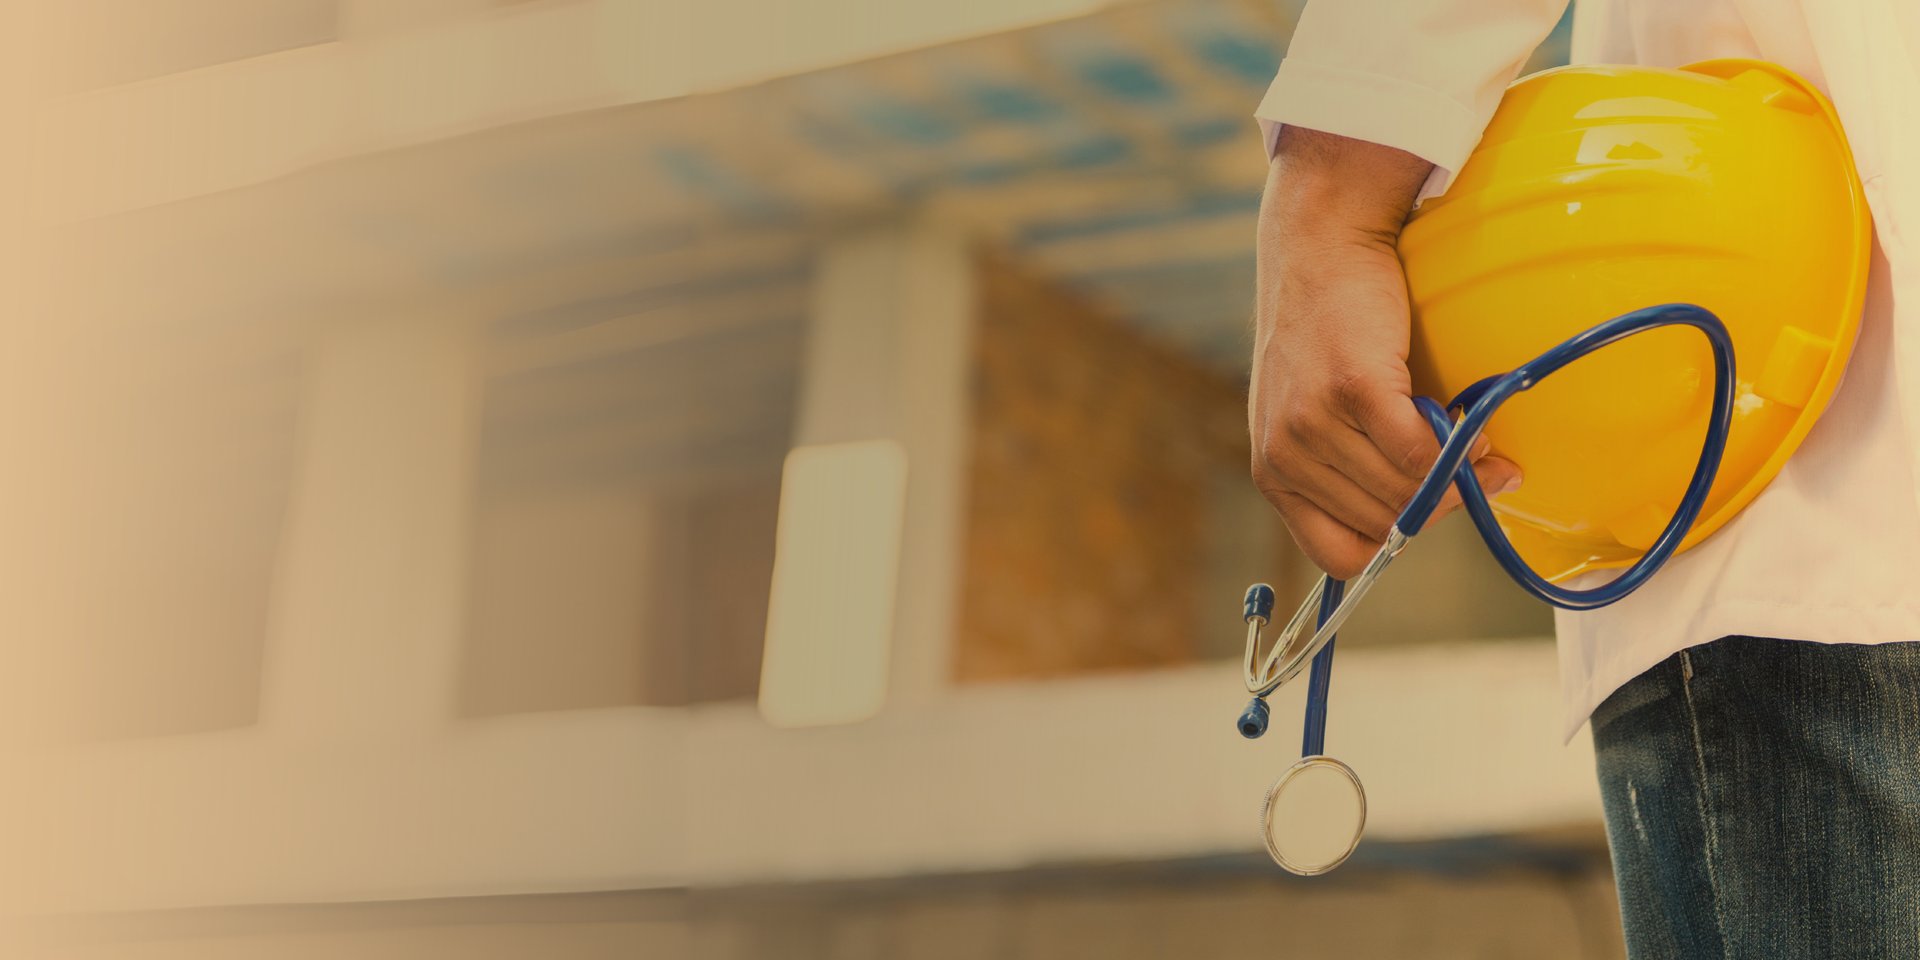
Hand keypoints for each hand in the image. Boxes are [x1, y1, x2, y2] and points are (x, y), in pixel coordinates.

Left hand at [1250, 129, 1519, 578]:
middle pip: (1383, 524)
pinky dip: (1455, 450)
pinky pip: (1417, 452)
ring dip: (1456, 478)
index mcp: (1273, 474)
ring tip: (1477, 448)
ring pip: (1405, 490)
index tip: (1424, 516)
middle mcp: (1284, 457)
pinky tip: (1470, 431)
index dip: (1389, 543)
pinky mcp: (1351, 389)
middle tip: (1477, 475)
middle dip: (1438, 507)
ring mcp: (1312, 425)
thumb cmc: (1329, 330)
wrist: (1320, 245)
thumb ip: (1362, 464)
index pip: (1336, 556)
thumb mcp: (1318, 412)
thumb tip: (1461, 501)